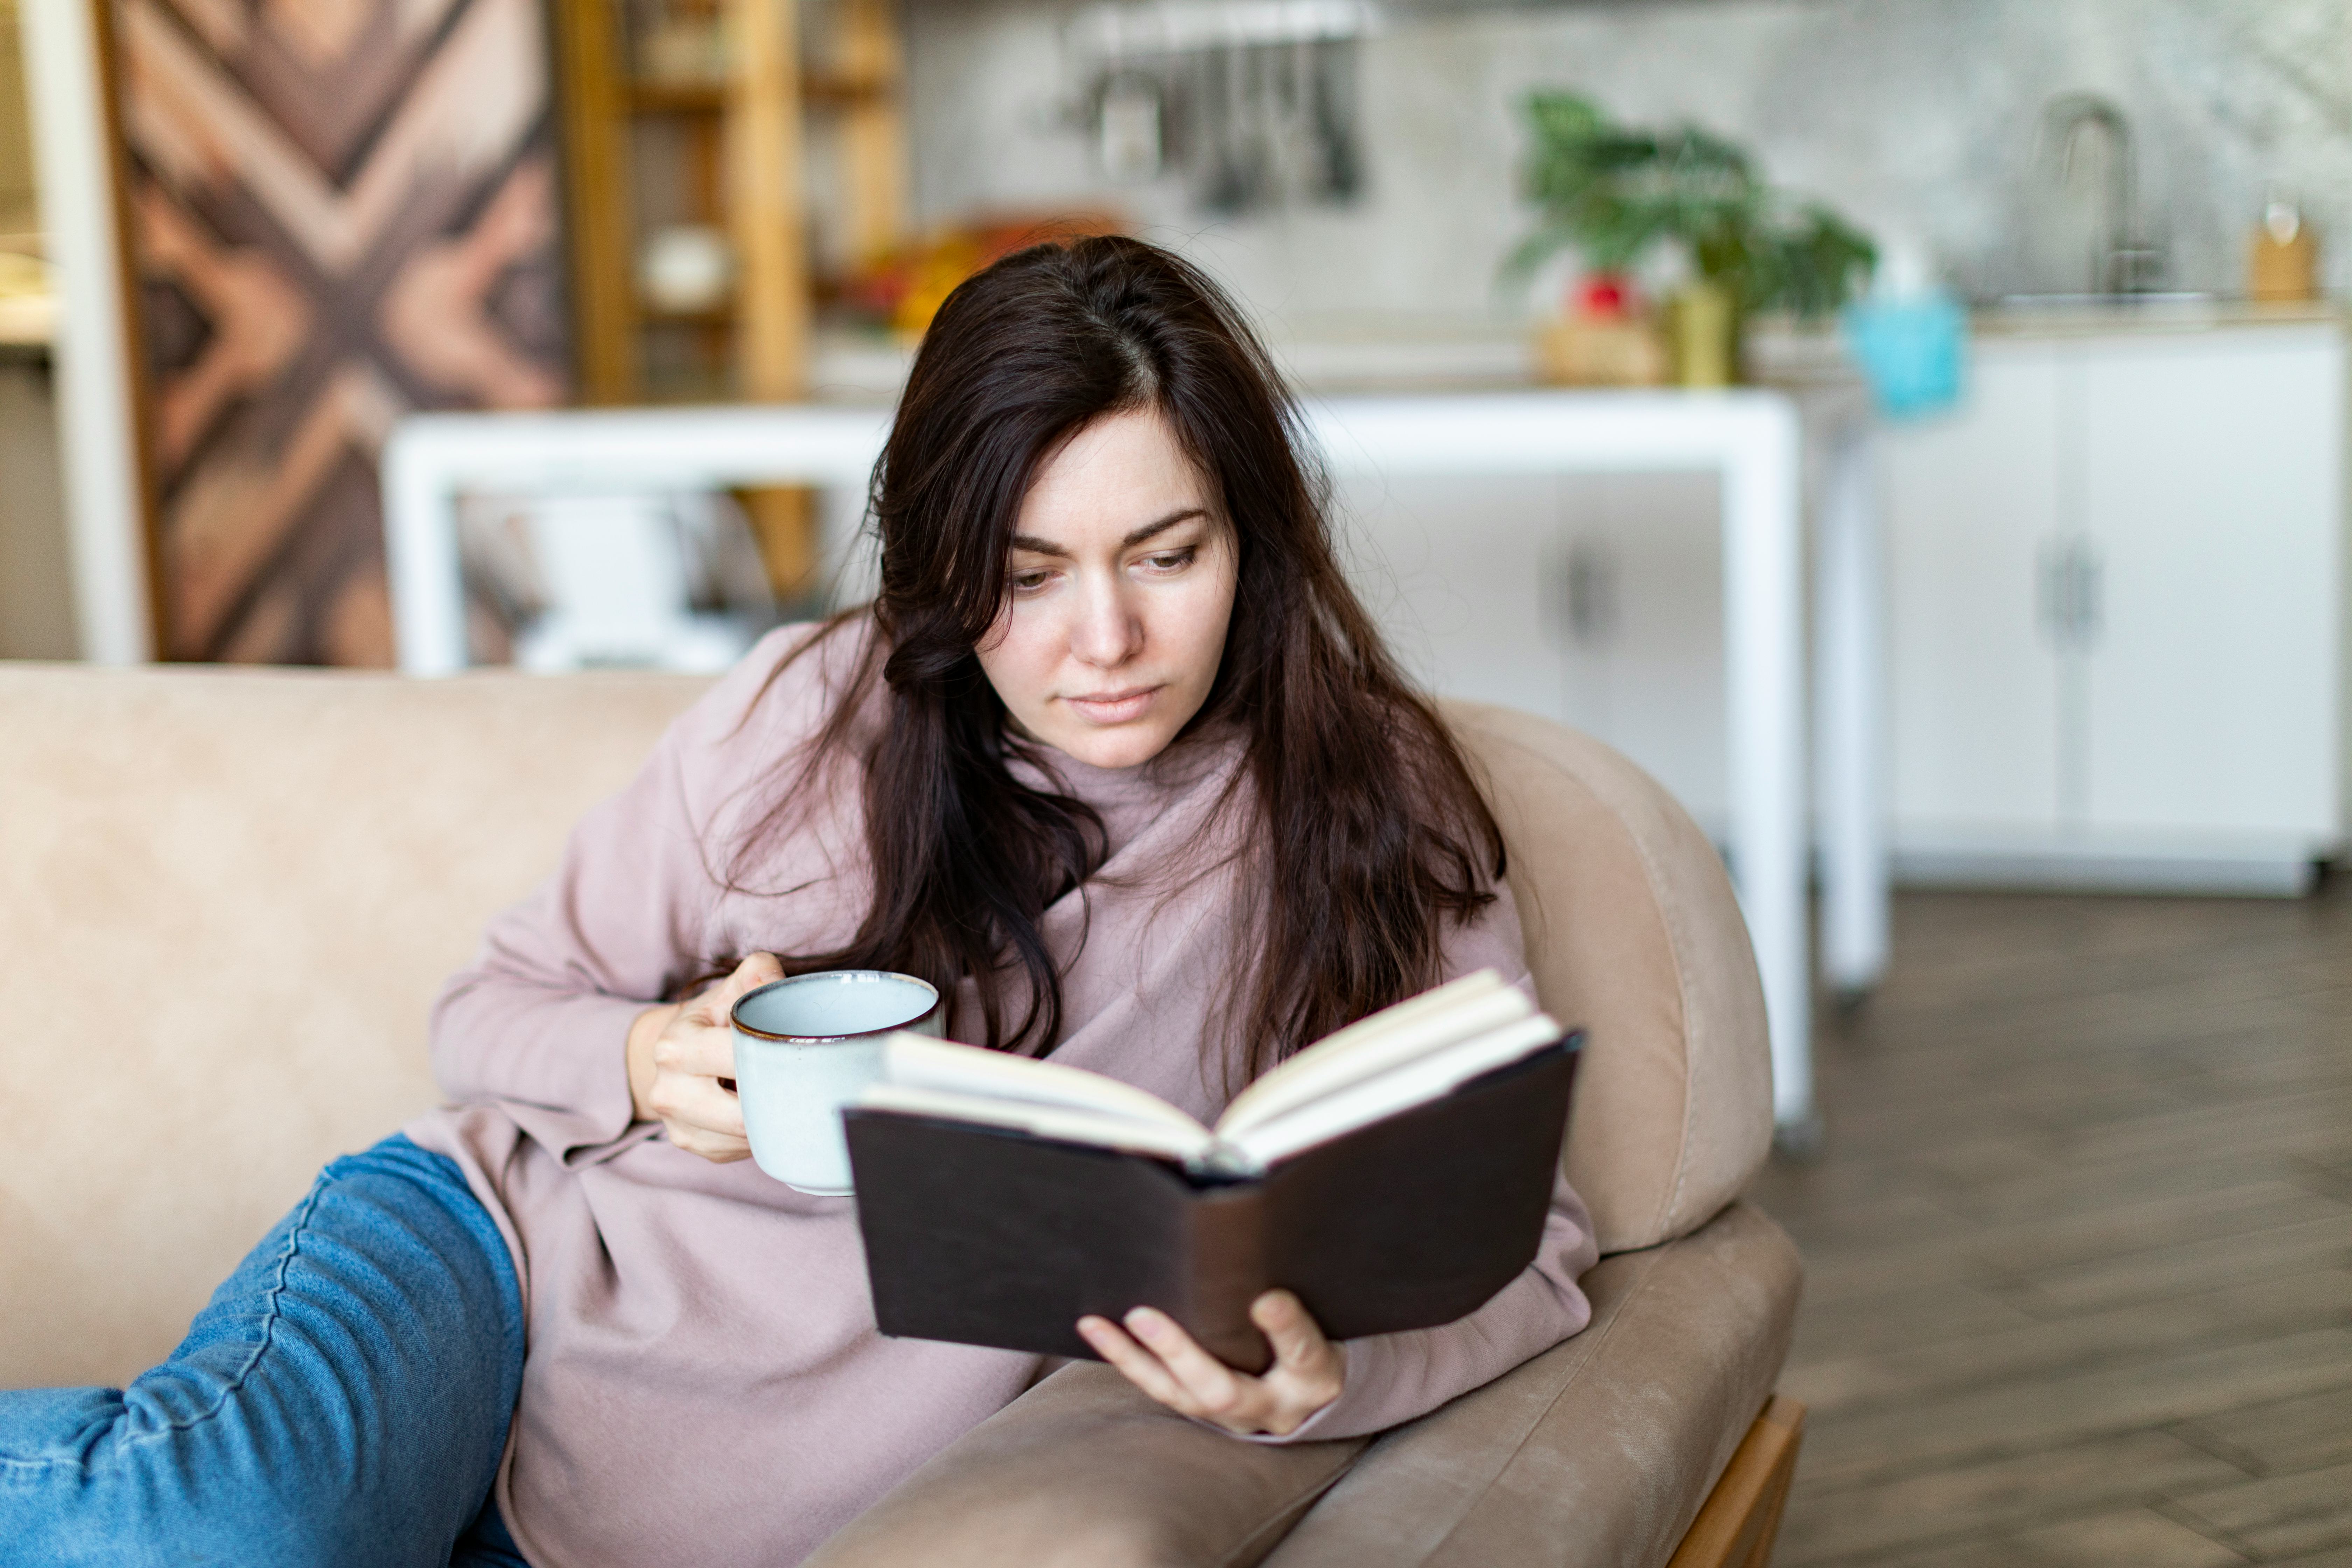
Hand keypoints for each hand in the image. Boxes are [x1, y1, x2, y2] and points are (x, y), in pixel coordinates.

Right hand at [625, 952, 784, 1161]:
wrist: (675, 1055)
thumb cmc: (710, 1020)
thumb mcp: (729, 990)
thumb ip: (756, 974)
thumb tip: (775, 979)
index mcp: (676, 1047)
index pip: (738, 1058)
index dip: (776, 1054)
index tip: (799, 1048)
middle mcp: (669, 1091)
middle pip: (743, 1110)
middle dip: (777, 1094)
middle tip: (803, 1078)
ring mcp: (680, 1127)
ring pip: (748, 1135)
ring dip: (773, 1116)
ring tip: (783, 1090)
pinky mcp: (696, 1148)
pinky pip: (744, 1148)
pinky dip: (762, 1130)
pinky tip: (764, 1108)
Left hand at [1077, 1290, 1343, 1437]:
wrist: (1315, 1397)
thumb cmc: (1320, 1346)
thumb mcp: (1329, 1325)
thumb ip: (1301, 1307)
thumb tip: (1266, 1282)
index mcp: (1314, 1378)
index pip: (1303, 1354)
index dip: (1286, 1329)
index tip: (1267, 1301)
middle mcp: (1271, 1406)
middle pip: (1223, 1391)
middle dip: (1180, 1354)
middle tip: (1142, 1316)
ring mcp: (1233, 1416)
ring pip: (1177, 1394)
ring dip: (1133, 1359)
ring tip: (1095, 1323)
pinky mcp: (1204, 1410)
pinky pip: (1162, 1389)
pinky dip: (1129, 1361)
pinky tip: (1100, 1332)